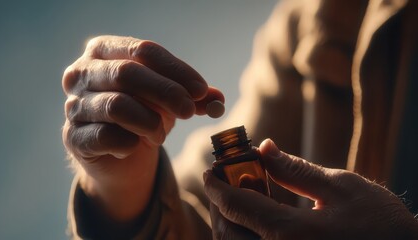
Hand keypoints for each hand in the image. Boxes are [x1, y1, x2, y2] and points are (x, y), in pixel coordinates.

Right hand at [62, 35, 223, 220]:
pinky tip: (135, 146)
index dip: (175, 70)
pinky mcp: (73, 137)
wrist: (118, 153)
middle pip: (126, 73)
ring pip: (116, 105)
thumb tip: (219, 101)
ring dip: (149, 122)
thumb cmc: (143, 114)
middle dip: (165, 92)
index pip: (142, 50)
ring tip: (161, 134)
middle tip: (189, 111)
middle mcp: (82, 72)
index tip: (201, 90)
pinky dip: (128, 143)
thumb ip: (193, 97)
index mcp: (104, 51)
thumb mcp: (170, 100)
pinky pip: (105, 136)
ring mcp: (74, 105)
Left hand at [204, 139, 417, 239]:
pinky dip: (245, 239)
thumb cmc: (382, 225)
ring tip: (241, 203)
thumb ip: (297, 170)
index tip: (210, 172)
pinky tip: (258, 224)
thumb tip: (265, 147)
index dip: (217, 186)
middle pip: (228, 233)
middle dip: (219, 207)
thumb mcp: (342, 188)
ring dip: (229, 225)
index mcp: (291, 233)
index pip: (236, 206)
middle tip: (224, 185)